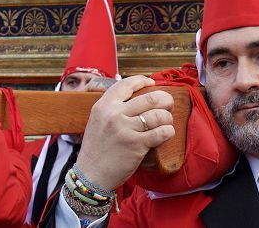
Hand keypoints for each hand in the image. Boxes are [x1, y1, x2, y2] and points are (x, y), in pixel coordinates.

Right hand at [74, 75, 175, 190]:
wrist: (90, 177)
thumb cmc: (97, 149)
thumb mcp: (98, 121)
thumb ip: (113, 108)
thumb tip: (136, 95)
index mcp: (104, 105)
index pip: (127, 83)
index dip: (144, 81)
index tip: (153, 84)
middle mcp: (114, 114)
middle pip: (151, 98)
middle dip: (166, 100)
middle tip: (168, 105)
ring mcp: (125, 129)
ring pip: (159, 114)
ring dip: (168, 118)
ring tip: (166, 123)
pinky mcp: (136, 144)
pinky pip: (162, 132)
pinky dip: (169, 132)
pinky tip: (167, 134)